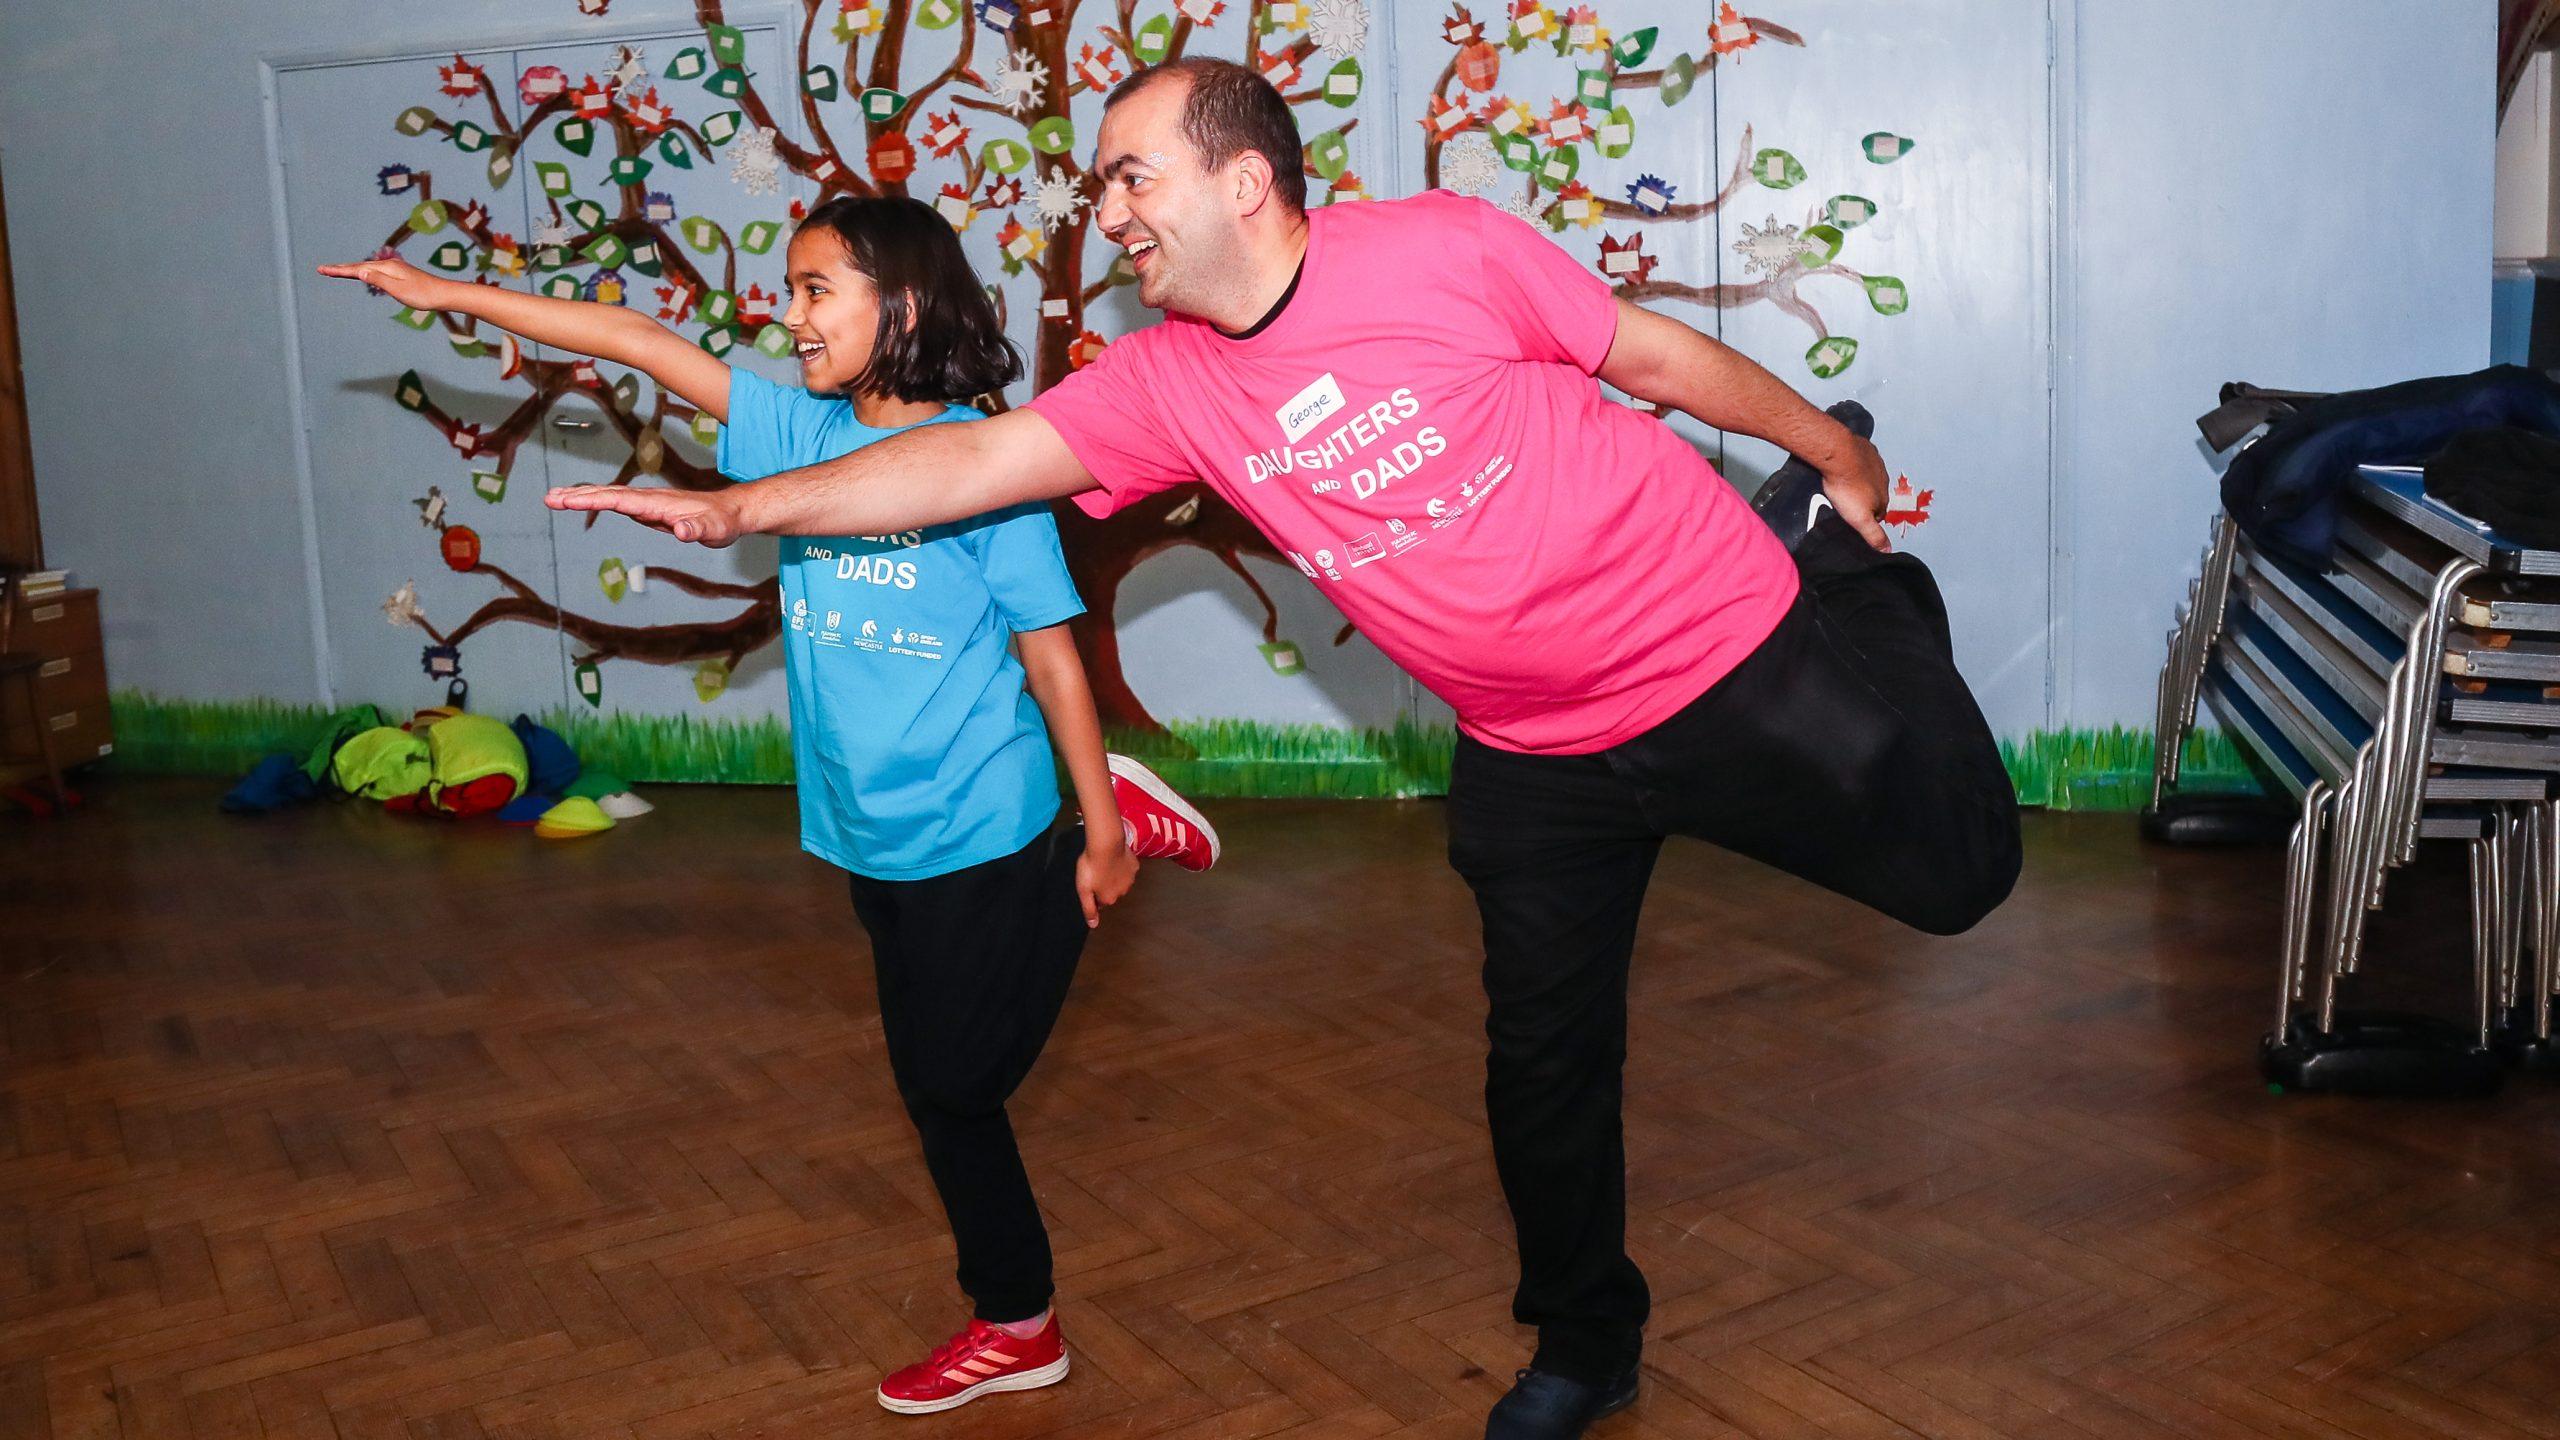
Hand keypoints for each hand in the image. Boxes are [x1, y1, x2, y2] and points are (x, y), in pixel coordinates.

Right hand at [316, 256, 448, 310]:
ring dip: (351, 269)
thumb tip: (359, 271)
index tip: (322, 270)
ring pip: (367, 268)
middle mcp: (389, 265)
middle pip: (359, 266)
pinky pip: (376, 272)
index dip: (338, 270)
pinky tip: (364, 274)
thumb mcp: (398, 289)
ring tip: (337, 271)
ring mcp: (395, 269)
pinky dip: (364, 272)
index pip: (356, 269)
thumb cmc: (423, 295)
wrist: (444, 294)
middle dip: (341, 268)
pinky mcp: (400, 275)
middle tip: (322, 270)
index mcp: (386, 268)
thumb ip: (378, 280)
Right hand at [546, 485, 741, 545]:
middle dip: (578, 495)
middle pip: (607, 494)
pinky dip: (596, 501)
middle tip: (548, 497)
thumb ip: (697, 529)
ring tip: (553, 497)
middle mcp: (649, 499)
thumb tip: (680, 530)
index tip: (569, 499)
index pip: (620, 500)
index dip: (593, 499)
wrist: (732, 513)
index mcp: (658, 503)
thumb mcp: (714, 530)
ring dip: (581, 496)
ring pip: (609, 496)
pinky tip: (582, 501)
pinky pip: (616, 503)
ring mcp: (647, 503)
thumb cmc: (723, 522)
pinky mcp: (648, 510)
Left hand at [1076, 829, 1137, 927]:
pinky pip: (1127, 868)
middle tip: (1095, 871)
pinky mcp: (1134, 866)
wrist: (1105, 845)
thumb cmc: (1091, 866)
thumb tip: (1093, 925)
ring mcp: (1130, 879)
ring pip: (1121, 880)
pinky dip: (1122, 865)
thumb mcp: (1083, 890)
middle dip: (1105, 884)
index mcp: (1109, 899)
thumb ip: (1089, 909)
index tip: (1089, 882)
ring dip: (1114, 874)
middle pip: (1112, 891)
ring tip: (1104, 863)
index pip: (1101, 901)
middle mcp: (1122, 892)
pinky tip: (1114, 857)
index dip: (1094, 892)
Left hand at [1820, 433, 1894, 551]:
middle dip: (1863, 499)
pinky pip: (1864, 458)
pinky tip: (1844, 466)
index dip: (1866, 518)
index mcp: (1883, 498)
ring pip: (1870, 477)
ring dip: (1860, 481)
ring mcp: (1876, 463)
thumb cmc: (1847, 489)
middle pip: (1874, 495)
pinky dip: (1856, 463)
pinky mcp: (1866, 449)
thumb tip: (1888, 551)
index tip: (1853, 519)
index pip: (1879, 513)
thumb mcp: (1860, 519)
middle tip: (1845, 502)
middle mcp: (1884, 480)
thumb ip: (1874, 535)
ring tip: (1843, 484)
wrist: (1839, 455)